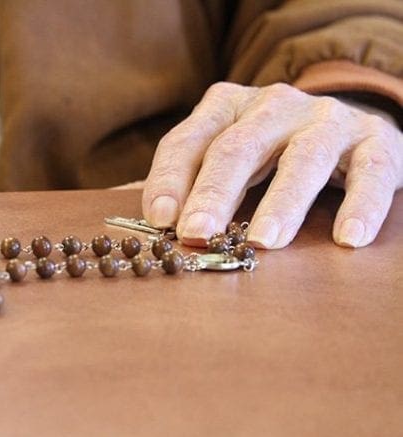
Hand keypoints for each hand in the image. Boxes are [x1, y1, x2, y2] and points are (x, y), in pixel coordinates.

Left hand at [142, 82, 402, 248]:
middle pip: (238, 147)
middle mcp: (274, 105)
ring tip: (265, 242)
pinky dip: (360, 205)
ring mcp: (326, 119)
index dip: (170, 179)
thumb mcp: (226, 153)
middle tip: (198, 233)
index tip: (160, 220)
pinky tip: (347, 239)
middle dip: (215, 193)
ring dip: (282, 203)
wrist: (347, 125)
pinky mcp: (375, 139)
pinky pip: (369, 172)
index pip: (188, 141)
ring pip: (303, 158)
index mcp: (227, 106)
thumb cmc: (270, 150)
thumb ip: (189, 179)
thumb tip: (150, 219)